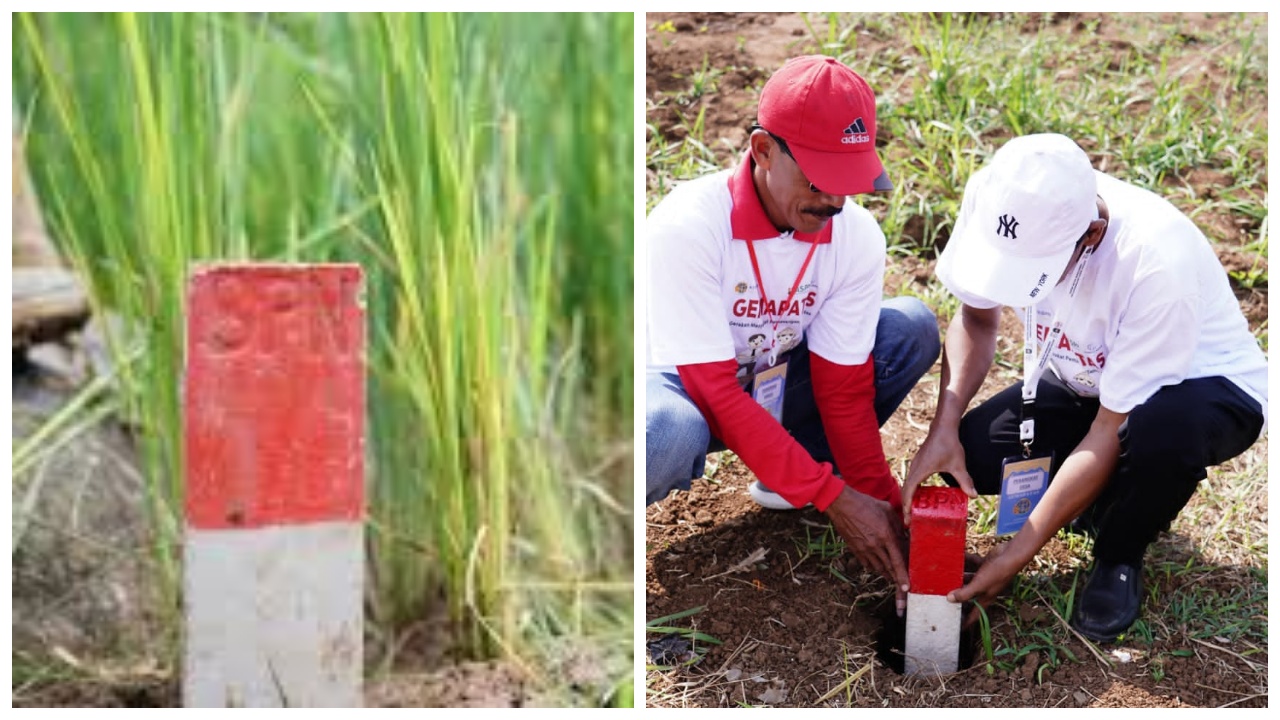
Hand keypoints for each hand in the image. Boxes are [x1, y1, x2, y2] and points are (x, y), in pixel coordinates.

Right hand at [825, 486, 909, 614]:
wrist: (841, 504)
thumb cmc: (865, 503)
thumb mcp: (887, 510)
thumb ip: (897, 525)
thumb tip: (904, 536)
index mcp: (885, 535)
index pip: (897, 561)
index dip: (903, 576)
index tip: (907, 588)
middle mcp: (875, 545)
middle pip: (888, 569)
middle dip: (896, 581)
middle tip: (902, 590)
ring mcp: (863, 549)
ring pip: (878, 568)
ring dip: (886, 574)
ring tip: (892, 578)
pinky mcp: (855, 549)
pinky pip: (867, 564)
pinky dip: (874, 567)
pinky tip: (878, 566)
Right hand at [901, 428, 976, 526]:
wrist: (942, 428)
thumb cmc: (948, 444)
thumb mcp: (958, 465)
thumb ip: (965, 481)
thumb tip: (974, 496)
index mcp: (920, 471)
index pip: (909, 491)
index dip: (907, 506)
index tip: (908, 518)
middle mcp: (914, 469)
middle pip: (905, 491)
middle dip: (906, 507)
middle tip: (909, 522)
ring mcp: (915, 465)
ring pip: (908, 485)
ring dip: (909, 499)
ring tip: (913, 513)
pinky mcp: (918, 464)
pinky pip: (912, 480)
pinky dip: (913, 491)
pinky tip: (921, 498)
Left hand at [947, 543, 1021, 626]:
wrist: (1011, 554)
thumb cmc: (998, 573)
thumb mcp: (980, 585)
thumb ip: (965, 593)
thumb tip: (949, 599)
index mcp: (986, 598)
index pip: (975, 615)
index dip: (967, 622)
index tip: (958, 628)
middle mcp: (985, 589)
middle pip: (968, 596)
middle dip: (957, 596)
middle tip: (942, 595)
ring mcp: (985, 577)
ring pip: (968, 579)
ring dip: (959, 576)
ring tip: (945, 575)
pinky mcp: (985, 565)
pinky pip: (971, 564)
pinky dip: (965, 561)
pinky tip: (957, 556)